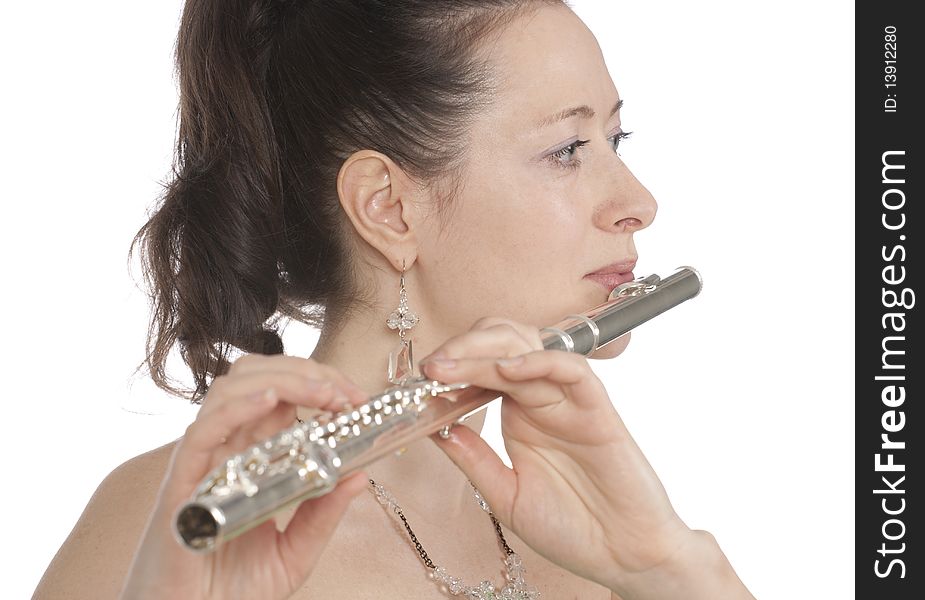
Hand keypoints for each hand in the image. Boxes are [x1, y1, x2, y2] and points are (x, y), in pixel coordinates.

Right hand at [119, 355, 370, 599]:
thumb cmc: (229, 593)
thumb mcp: (292, 555)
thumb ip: (322, 516)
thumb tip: (360, 476)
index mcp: (250, 459)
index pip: (282, 396)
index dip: (320, 384)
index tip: (356, 398)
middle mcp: (225, 452)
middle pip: (256, 378)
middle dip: (306, 371)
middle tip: (346, 392)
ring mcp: (201, 464)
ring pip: (229, 391)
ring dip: (281, 379)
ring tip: (321, 392)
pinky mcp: (181, 486)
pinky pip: (202, 431)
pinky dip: (237, 407)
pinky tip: (270, 400)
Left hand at [419, 318, 733, 598]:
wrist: (625, 556)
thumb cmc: (571, 529)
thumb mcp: (505, 496)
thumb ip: (473, 459)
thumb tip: (433, 428)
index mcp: (518, 415)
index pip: (480, 367)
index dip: (449, 365)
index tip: (419, 378)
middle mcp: (540, 399)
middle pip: (500, 344)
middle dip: (462, 347)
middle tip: (431, 366)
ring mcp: (568, 401)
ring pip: (529, 347)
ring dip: (486, 349)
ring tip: (452, 364)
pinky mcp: (597, 409)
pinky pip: (571, 369)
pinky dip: (539, 361)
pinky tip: (506, 370)